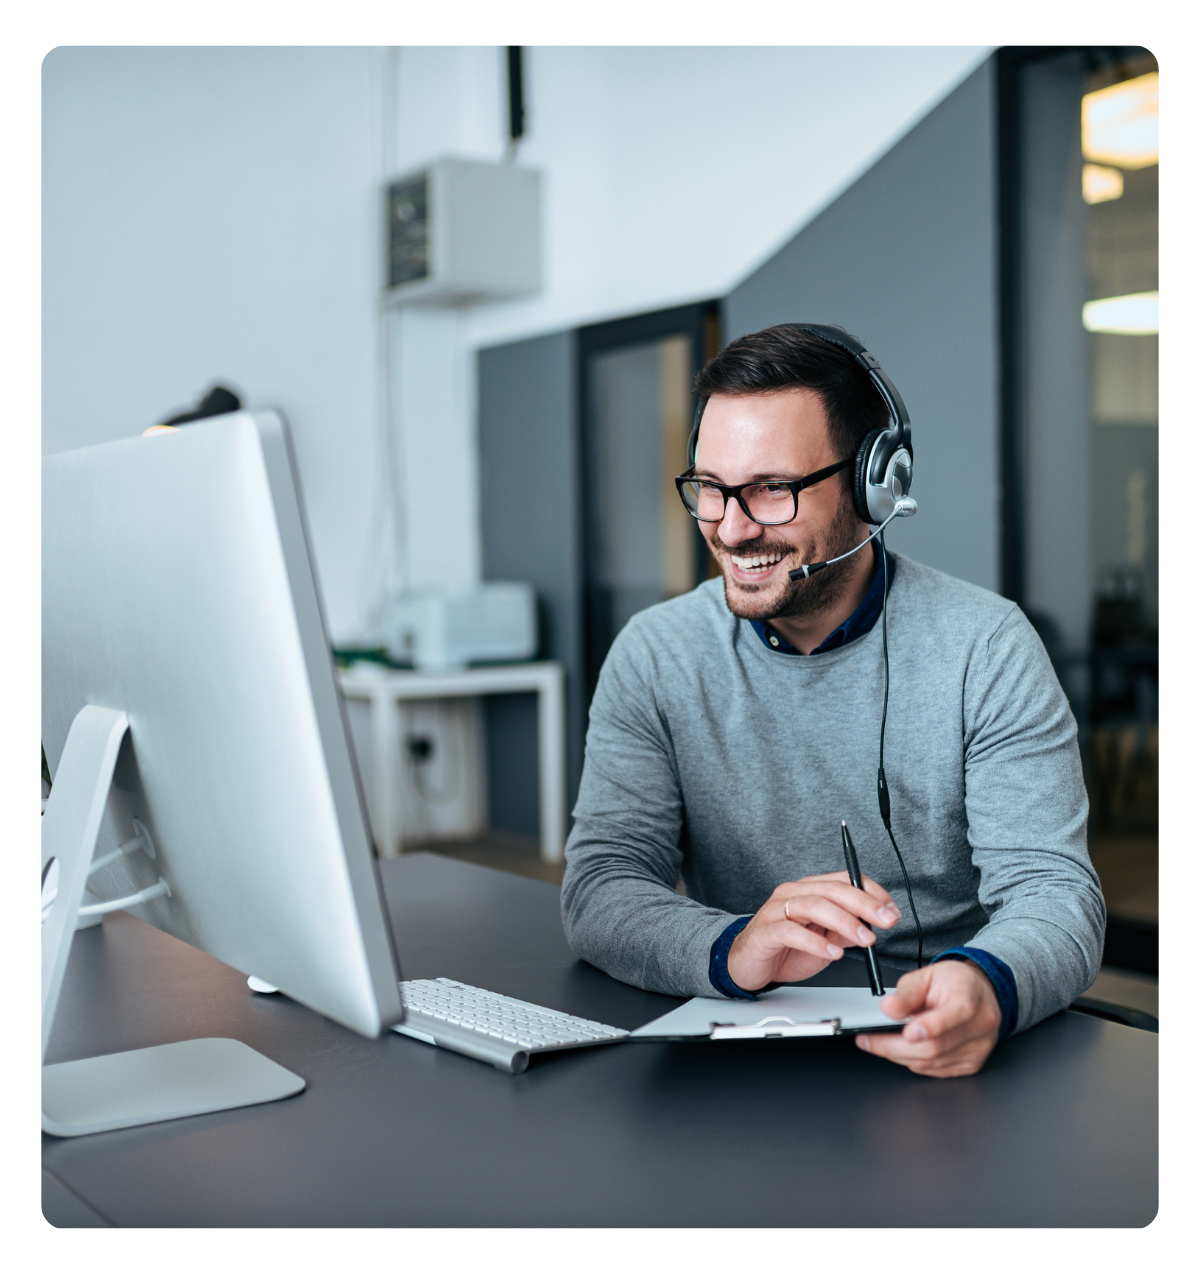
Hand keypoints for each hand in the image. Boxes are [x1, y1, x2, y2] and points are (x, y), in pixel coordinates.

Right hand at [727, 871, 900, 991]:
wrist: (747, 964)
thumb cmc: (784, 949)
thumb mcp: (824, 941)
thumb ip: (845, 931)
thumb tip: (872, 926)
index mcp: (810, 889)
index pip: (845, 879)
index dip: (871, 892)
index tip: (891, 910)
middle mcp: (793, 893)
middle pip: (832, 889)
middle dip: (864, 904)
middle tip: (886, 921)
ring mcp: (777, 910)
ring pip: (814, 905)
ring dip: (845, 921)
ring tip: (865, 939)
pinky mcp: (765, 931)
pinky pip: (791, 931)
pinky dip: (815, 942)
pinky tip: (832, 953)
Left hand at [856, 959, 1000, 1076]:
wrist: (978, 994)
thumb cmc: (952, 983)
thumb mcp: (925, 976)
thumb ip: (906, 993)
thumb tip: (889, 1009)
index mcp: (969, 995)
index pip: (957, 1013)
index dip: (932, 1026)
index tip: (908, 1032)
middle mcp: (980, 1024)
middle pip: (937, 1045)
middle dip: (895, 1046)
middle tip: (868, 1040)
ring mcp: (978, 1048)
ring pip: (933, 1062)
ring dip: (900, 1055)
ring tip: (878, 1043)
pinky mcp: (971, 1065)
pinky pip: (936, 1070)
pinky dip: (914, 1061)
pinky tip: (902, 1049)